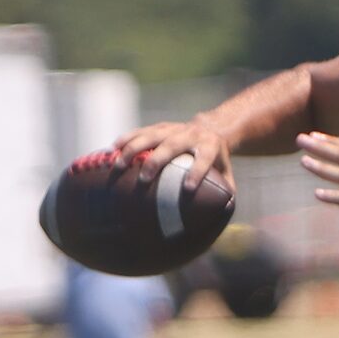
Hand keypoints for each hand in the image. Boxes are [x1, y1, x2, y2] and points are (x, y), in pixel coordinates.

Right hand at [113, 118, 233, 194]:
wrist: (213, 129)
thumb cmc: (217, 161)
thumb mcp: (227, 173)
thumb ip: (226, 191)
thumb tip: (224, 211)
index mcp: (211, 146)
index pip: (205, 159)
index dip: (197, 172)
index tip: (188, 188)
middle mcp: (192, 134)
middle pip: (173, 145)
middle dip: (157, 161)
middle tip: (144, 179)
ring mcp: (174, 128)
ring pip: (152, 136)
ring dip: (134, 149)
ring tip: (119, 165)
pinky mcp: (161, 126)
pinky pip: (141, 131)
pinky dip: (127, 139)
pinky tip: (112, 150)